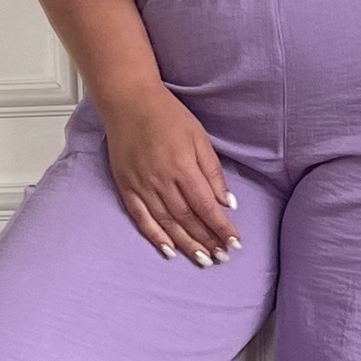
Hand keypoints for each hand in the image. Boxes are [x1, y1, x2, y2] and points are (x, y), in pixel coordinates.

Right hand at [102, 82, 240, 265]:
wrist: (128, 101)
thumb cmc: (167, 115)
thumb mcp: (198, 137)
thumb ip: (212, 171)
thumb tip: (226, 202)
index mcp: (182, 167)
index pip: (206, 206)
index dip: (221, 228)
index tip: (234, 243)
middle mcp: (161, 180)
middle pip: (188, 219)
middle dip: (207, 240)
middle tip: (222, 257)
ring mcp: (141, 185)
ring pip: (166, 223)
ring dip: (186, 244)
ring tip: (202, 260)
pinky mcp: (125, 186)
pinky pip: (141, 217)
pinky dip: (155, 236)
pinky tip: (168, 250)